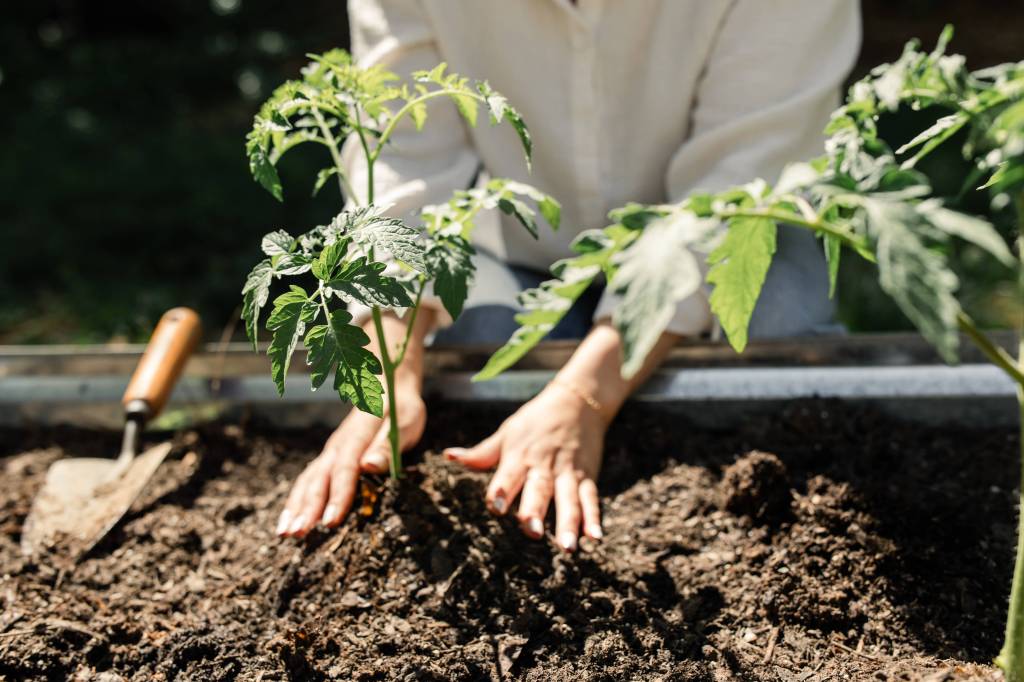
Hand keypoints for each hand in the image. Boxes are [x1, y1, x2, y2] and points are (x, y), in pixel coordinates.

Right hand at [275, 382, 425, 536]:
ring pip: (308, 481)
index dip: (338, 496)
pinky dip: (297, 500)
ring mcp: (331, 451)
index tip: (331, 522)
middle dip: (307, 508)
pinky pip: (309, 480)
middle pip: (319, 478)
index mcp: (357, 436)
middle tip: (296, 534)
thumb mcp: (404, 423)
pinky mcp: (329, 458)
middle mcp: (338, 445)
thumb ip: (387, 445)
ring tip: (284, 533)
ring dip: (296, 507)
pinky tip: (289, 520)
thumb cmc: (401, 408)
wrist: (389, 388)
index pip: (345, 468)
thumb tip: (370, 466)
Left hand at [444, 383, 606, 551]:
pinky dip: (594, 518)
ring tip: (568, 548)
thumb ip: (481, 453)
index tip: (497, 508)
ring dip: (569, 523)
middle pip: (540, 490)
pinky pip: (591, 499)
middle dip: (535, 511)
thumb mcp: (507, 433)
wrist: (576, 402)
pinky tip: (595, 537)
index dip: (502, 491)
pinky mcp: (587, 477)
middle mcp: (544, 466)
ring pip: (569, 500)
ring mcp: (568, 473)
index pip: (508, 475)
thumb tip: (448, 456)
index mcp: (519, 456)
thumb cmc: (535, 421)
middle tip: (532, 533)